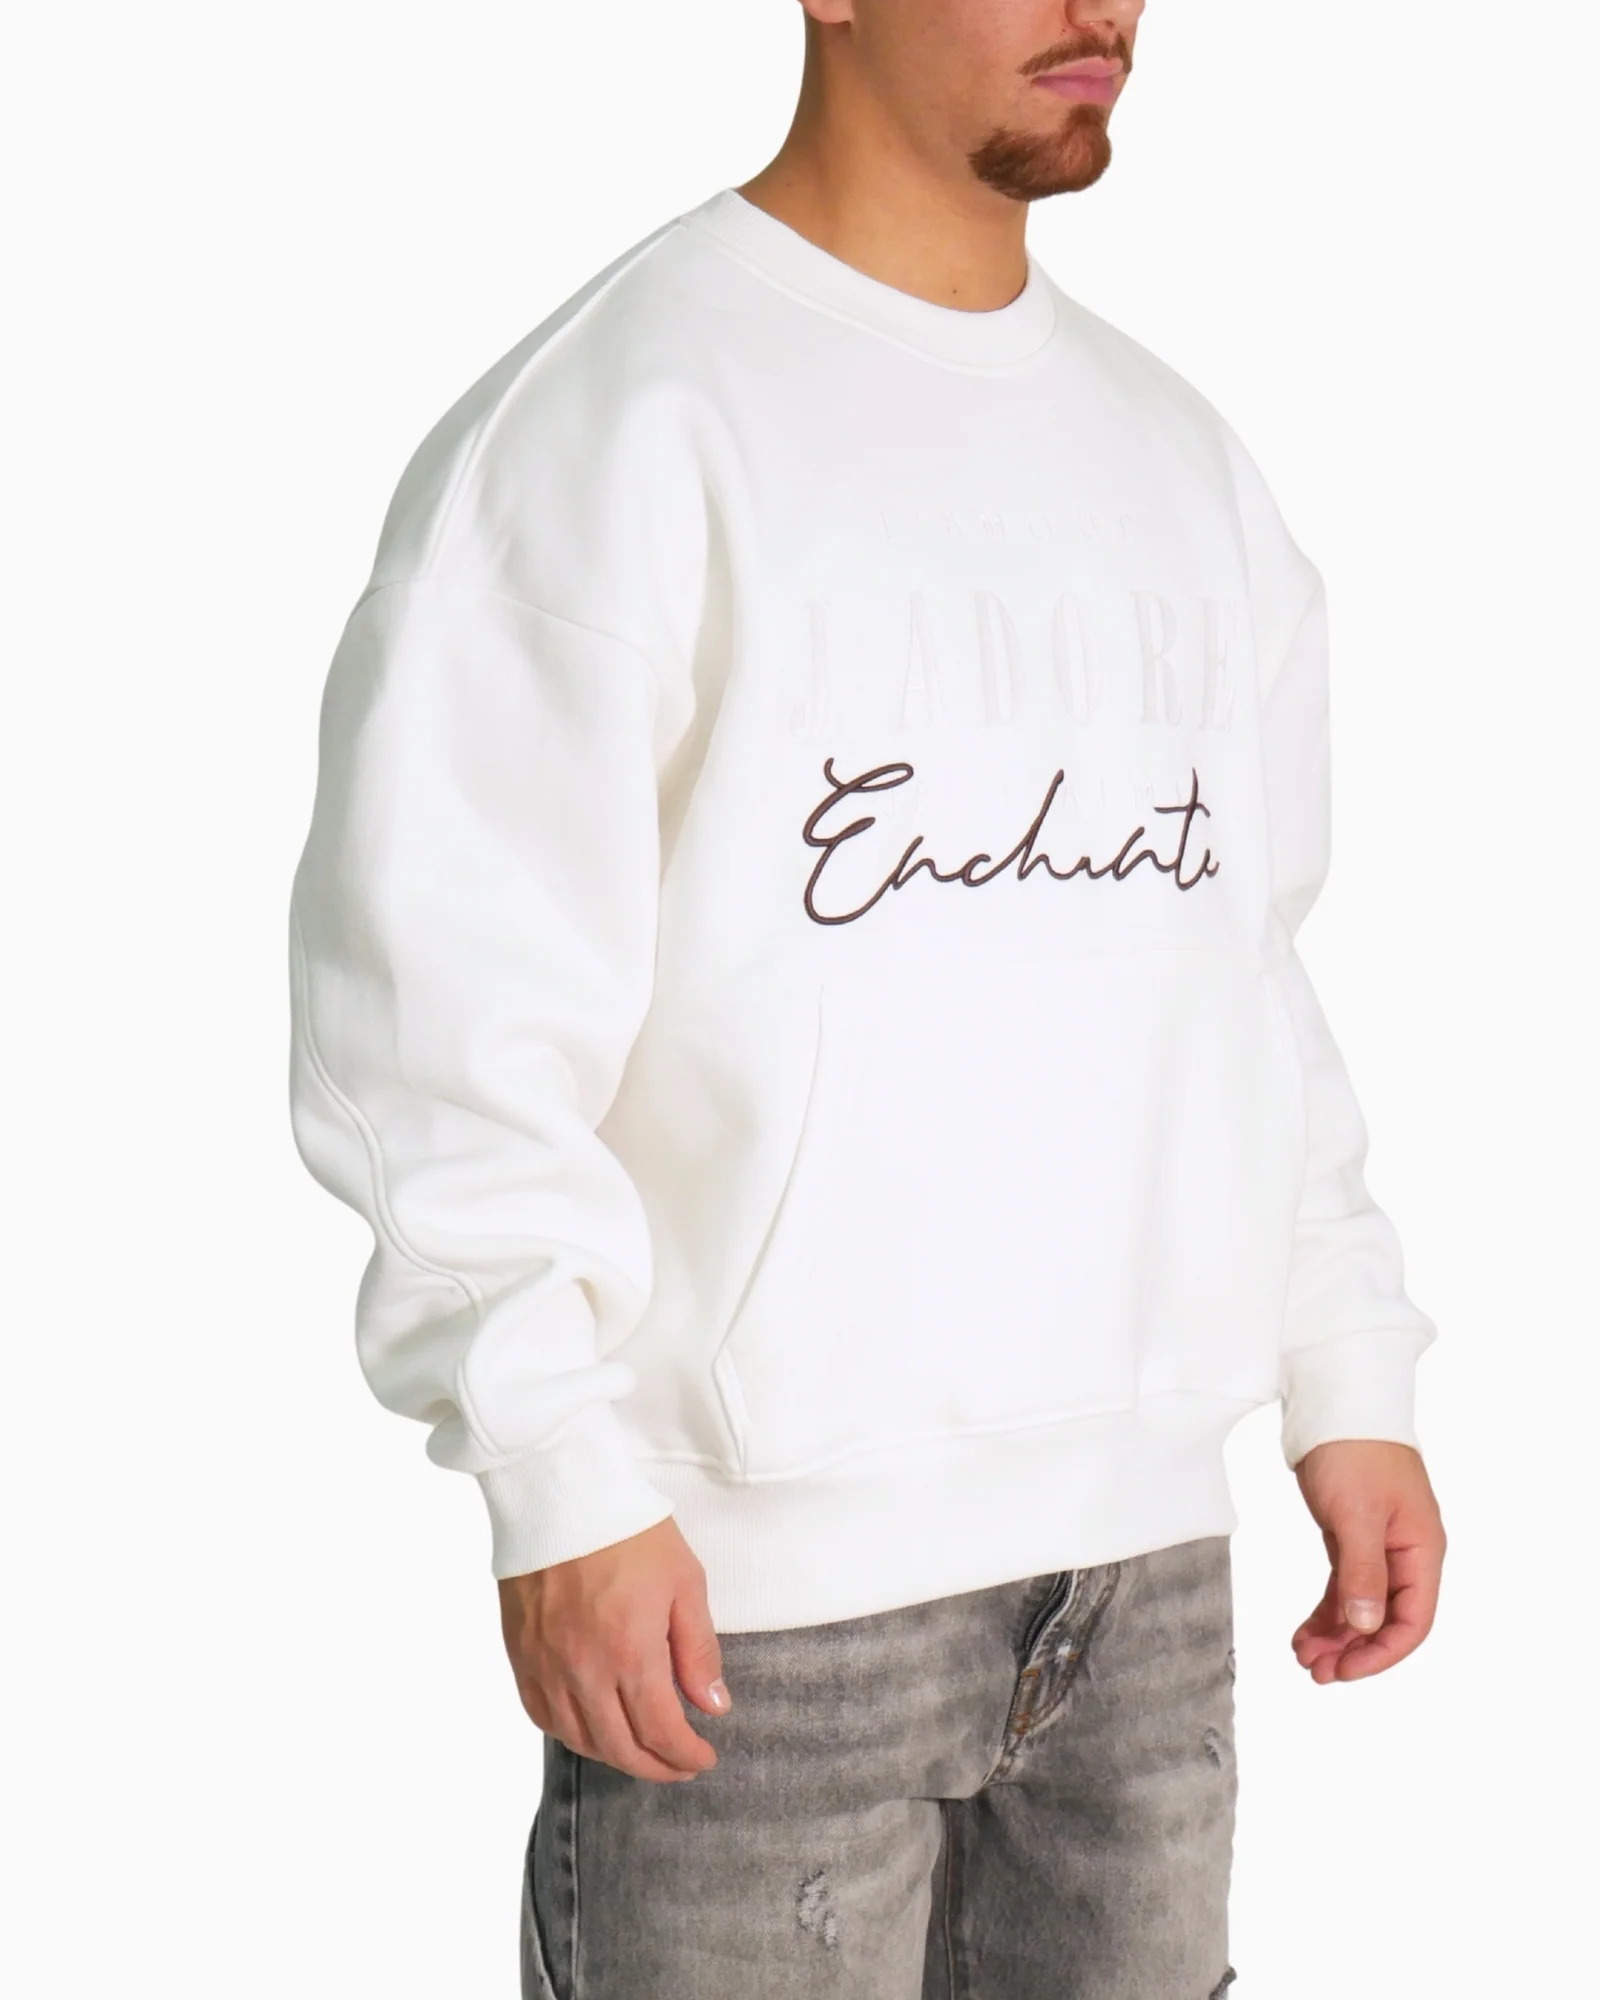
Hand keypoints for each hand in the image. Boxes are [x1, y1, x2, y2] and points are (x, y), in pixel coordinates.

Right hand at [497, 1516, 730, 1781]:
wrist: (561, 1496)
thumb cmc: (630, 1532)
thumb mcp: (684, 1582)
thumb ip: (698, 1650)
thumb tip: (713, 1706)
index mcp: (631, 1654)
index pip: (661, 1732)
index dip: (686, 1755)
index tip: (704, 1757)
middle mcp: (584, 1672)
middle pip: (621, 1748)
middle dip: (657, 1767)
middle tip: (679, 1766)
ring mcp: (547, 1667)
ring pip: (581, 1740)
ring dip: (616, 1755)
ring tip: (642, 1750)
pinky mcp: (522, 1656)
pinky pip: (543, 1717)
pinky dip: (571, 1734)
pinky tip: (591, 1730)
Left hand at [1291, 1440, 1445, 1683]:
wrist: (1335, 1403)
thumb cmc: (1353, 1450)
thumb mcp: (1357, 1513)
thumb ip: (1363, 1571)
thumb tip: (1364, 1625)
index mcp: (1422, 1549)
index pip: (1413, 1619)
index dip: (1381, 1652)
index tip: (1345, 1671)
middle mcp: (1406, 1553)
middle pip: (1386, 1619)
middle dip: (1353, 1650)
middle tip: (1316, 1671)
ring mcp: (1380, 1546)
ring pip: (1362, 1607)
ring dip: (1336, 1635)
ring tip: (1303, 1657)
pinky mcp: (1353, 1537)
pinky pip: (1345, 1587)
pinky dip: (1326, 1612)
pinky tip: (1305, 1632)